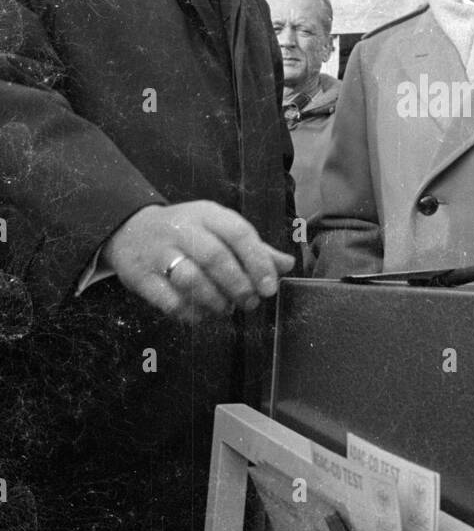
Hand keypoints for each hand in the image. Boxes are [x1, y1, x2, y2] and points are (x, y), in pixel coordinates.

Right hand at [100, 202, 294, 322]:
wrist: (129, 230)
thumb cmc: (186, 232)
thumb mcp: (218, 229)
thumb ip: (253, 248)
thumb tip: (287, 265)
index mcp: (208, 215)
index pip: (238, 233)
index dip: (257, 262)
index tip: (269, 287)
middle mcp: (182, 230)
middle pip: (216, 257)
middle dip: (238, 285)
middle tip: (250, 303)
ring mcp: (159, 253)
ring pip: (191, 279)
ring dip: (215, 300)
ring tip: (226, 309)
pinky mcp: (141, 277)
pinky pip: (169, 300)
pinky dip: (190, 312)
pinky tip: (201, 315)